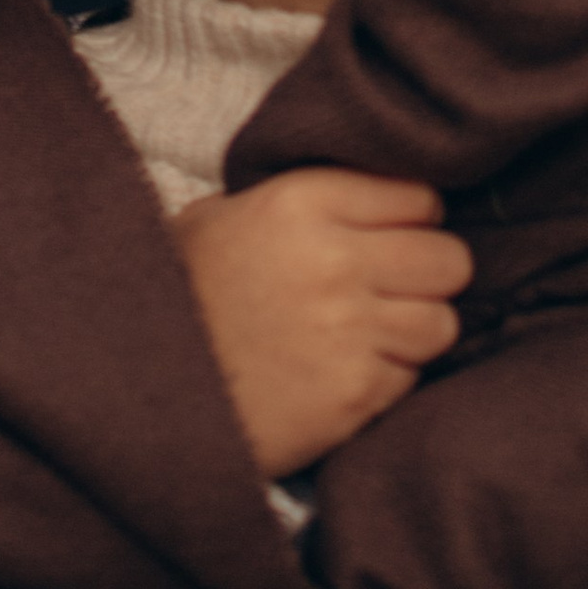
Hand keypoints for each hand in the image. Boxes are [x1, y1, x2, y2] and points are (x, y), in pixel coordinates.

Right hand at [175, 169, 470, 478]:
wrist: (139, 394)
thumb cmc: (179, 299)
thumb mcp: (216, 219)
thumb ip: (294, 198)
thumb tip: (364, 194)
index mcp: (301, 201)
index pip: (419, 196)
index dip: (410, 220)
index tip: (386, 238)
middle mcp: (333, 259)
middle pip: (448, 259)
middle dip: (426, 275)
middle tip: (390, 291)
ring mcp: (348, 330)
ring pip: (442, 321)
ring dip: (414, 331)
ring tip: (368, 337)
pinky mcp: (353, 394)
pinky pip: (412, 377)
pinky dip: (387, 380)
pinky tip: (341, 376)